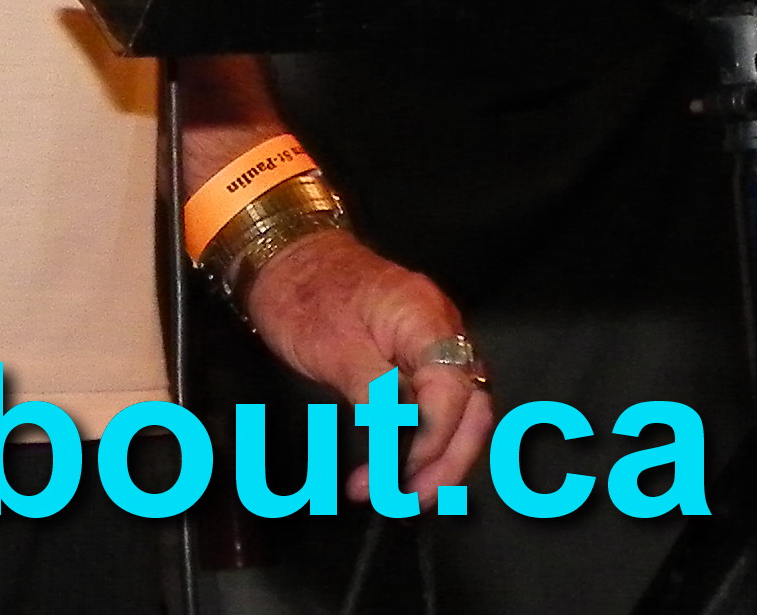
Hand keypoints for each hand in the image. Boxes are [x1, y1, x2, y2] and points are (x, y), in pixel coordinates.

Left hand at [242, 232, 497, 498]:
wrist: (284, 256)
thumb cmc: (303, 294)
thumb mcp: (334, 348)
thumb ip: (376, 395)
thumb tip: (401, 442)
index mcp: (424, 319)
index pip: (452, 393)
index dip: (433, 441)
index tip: (401, 475)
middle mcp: (440, 328)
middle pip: (471, 406)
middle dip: (448, 461)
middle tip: (410, 500)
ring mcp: (430, 341)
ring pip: (459, 409)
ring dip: (437, 457)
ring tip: (401, 492)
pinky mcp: (413, 353)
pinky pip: (435, 401)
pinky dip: (422, 437)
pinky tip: (398, 463)